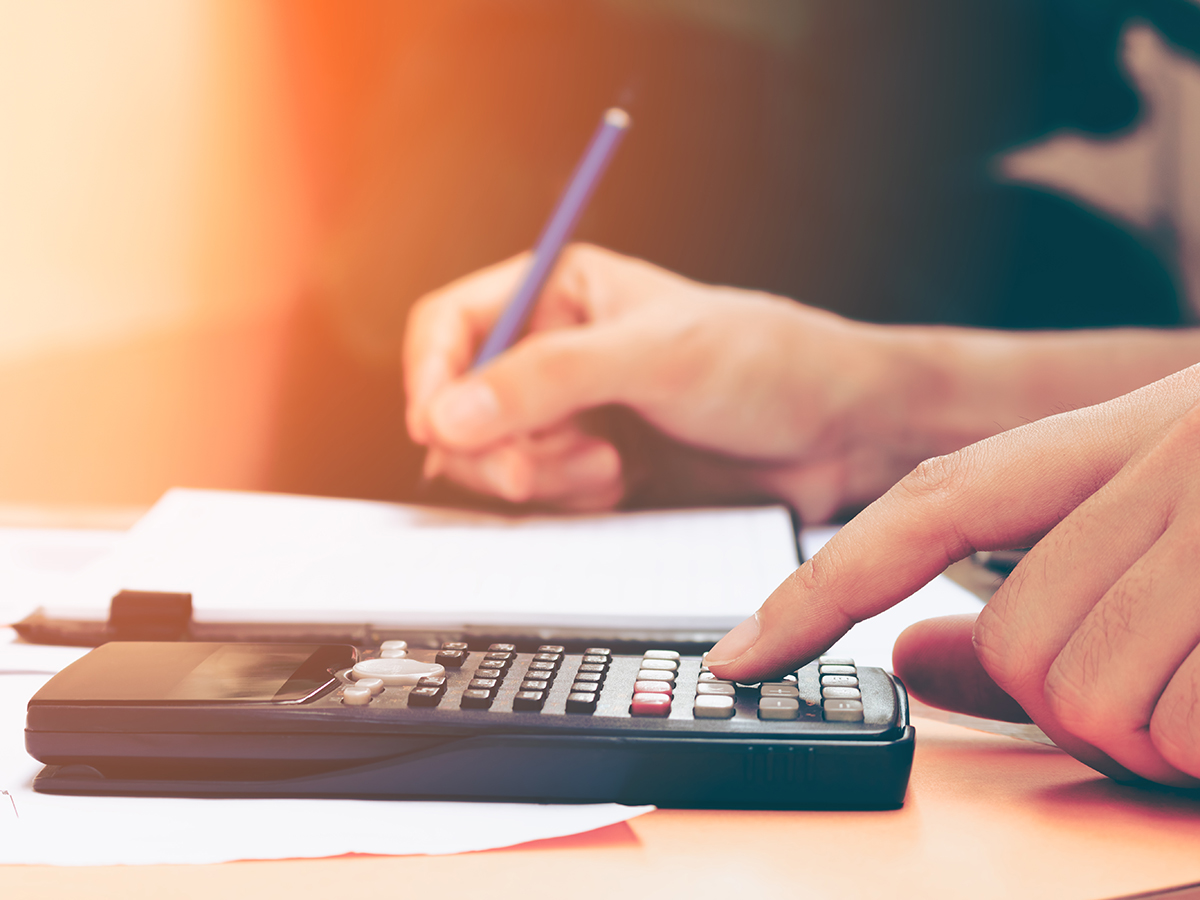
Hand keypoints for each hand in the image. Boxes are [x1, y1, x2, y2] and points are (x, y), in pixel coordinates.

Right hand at [404, 244, 918, 518]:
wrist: (837, 434)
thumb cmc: (767, 363)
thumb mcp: (656, 356)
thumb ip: (550, 378)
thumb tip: (449, 411)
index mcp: (561, 292)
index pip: (452, 325)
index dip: (431, 375)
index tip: (440, 425)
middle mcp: (556, 350)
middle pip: (460, 403)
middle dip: (494, 443)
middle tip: (538, 468)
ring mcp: (573, 413)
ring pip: (493, 456)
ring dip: (539, 475)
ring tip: (607, 466)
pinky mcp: (593, 465)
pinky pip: (538, 494)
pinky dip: (566, 499)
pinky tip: (619, 483)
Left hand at [707, 365, 1199, 785]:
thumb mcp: (1161, 527)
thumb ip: (1033, 585)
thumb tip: (910, 659)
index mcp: (1123, 437)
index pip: (930, 505)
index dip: (822, 589)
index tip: (742, 655)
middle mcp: (1164, 465)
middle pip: (1010, 642)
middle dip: (1058, 698)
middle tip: (1146, 677)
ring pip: (1081, 698)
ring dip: (1139, 728)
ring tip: (1196, 679)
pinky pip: (1179, 733)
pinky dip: (1195, 748)